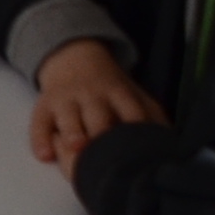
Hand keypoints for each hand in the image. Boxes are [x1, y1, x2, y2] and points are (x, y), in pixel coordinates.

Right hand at [28, 39, 164, 175]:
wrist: (74, 59)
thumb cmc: (110, 91)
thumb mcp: (135, 96)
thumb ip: (153, 118)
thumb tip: (175, 147)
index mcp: (119, 94)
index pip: (131, 111)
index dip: (138, 128)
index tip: (144, 149)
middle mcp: (92, 96)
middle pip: (98, 115)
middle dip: (102, 131)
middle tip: (108, 154)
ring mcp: (67, 101)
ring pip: (68, 117)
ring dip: (72, 132)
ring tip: (75, 148)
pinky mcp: (44, 107)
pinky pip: (38, 122)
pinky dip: (39, 139)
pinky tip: (45, 155)